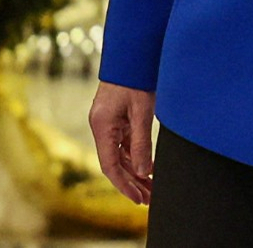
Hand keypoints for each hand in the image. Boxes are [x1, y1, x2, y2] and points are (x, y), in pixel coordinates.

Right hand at [89, 80, 155, 204]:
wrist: (132, 53)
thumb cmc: (135, 78)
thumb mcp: (142, 111)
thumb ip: (141, 143)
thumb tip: (144, 172)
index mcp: (102, 126)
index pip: (110, 165)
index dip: (123, 185)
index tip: (138, 199)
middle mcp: (101, 127)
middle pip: (115, 163)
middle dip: (131, 182)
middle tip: (149, 199)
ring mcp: (108, 123)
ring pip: (120, 155)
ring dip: (134, 172)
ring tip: (151, 188)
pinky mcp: (117, 118)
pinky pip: (124, 144)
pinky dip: (135, 157)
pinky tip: (148, 167)